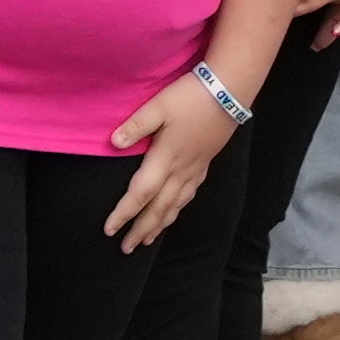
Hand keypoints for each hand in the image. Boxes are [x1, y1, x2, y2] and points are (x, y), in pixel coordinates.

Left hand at [99, 63, 242, 252]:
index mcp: (165, 158)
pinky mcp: (205, 163)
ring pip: (175, 206)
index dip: (124, 214)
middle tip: (125, 249)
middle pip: (158, 208)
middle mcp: (180, 170)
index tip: (109, 230)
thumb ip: (136, 126)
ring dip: (159, 225)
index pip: (141, 194)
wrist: (229, 91)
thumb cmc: (190, 96)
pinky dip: (178, 209)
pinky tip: (174, 212)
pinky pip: (189, 195)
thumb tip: (113, 143)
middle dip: (141, 230)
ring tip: (147, 240)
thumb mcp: (158, 106)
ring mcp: (195, 169)